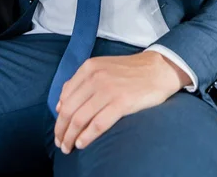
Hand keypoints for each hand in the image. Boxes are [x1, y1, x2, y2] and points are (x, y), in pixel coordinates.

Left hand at [54, 51, 187, 154]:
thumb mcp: (102, 67)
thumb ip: (81, 82)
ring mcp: (108, 90)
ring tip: (68, 148)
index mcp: (88, 68)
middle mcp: (95, 77)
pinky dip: (86, 137)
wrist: (158, 68)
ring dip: (70, 137)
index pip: (64, 97)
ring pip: (80, 119)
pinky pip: (98, 124)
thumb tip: (60, 104)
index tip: (59, 130)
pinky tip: (82, 144)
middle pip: (69, 110)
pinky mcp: (121, 102)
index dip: (58, 117)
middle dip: (61, 130)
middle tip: (61, 143)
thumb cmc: (129, 71)